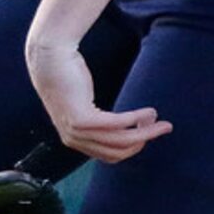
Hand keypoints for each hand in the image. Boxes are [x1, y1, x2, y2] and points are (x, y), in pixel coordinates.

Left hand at [27, 40, 171, 164]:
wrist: (50, 58)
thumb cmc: (68, 76)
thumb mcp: (83, 104)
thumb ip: (97, 120)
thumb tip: (124, 127)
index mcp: (74, 140)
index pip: (110, 155)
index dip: (134, 146)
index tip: (149, 133)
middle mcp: (73, 140)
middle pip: (119, 151)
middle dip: (145, 140)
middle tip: (164, 127)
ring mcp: (76, 132)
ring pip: (121, 140)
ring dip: (145, 132)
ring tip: (160, 121)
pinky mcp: (82, 119)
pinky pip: (118, 124)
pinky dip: (136, 119)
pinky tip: (148, 112)